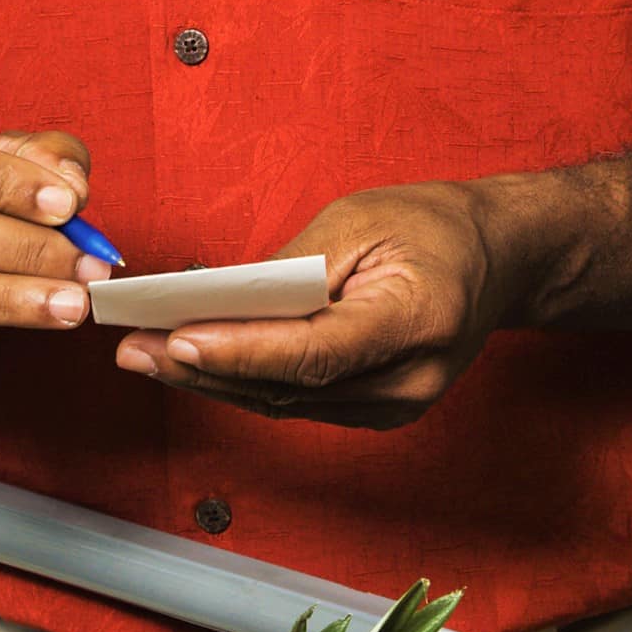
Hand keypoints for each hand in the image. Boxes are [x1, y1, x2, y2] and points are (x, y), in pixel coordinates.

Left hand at [113, 179, 529, 428]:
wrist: (498, 260)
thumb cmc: (432, 228)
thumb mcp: (362, 220)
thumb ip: (294, 267)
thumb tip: (219, 300)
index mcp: (417, 321)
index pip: (316, 350)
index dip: (243, 352)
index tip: (179, 340)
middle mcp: (409, 380)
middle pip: (291, 387)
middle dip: (204, 370)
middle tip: (133, 348)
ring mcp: (397, 406)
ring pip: (286, 403)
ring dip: (213, 382)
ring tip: (146, 355)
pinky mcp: (377, 411)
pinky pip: (298, 401)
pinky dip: (244, 383)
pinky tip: (194, 363)